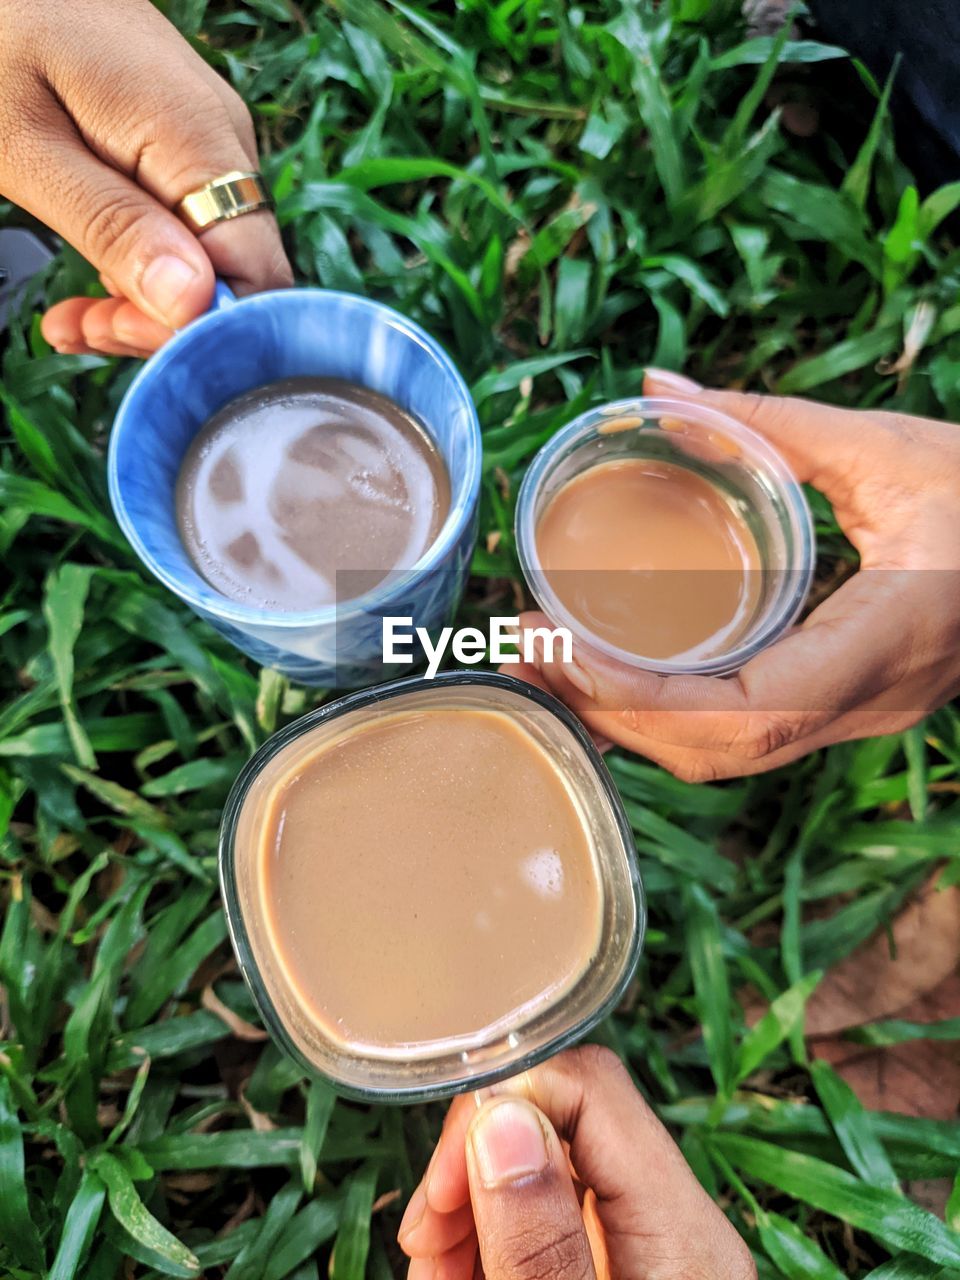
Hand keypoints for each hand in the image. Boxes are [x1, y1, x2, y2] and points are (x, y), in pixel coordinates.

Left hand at [0, 0, 292, 356]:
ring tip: (72, 318)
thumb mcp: (26, 147)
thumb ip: (113, 225)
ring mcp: (207, 135)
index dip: (198, 328)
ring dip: (144, 301)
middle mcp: (222, 138)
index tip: (121, 336)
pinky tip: (90, 282)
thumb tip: (194, 305)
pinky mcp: (182, 138)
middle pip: (236, 272)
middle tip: (85, 331)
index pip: (253, 274)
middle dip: (164, 321)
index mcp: (197, 138)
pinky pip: (185, 223)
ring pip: (209, 256)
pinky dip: (140, 263)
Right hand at [397, 1045, 754, 1279]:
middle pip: (559, 1129)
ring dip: (470, 1213)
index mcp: (680, 1227)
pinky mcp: (619, 1269)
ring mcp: (648, 1250)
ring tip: (429, 1267)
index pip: (590, 1086)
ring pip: (542, 1179)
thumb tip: (498, 1112)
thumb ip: (538, 1240)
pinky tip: (453, 1273)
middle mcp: (670, 1225)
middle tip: (426, 1237)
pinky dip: (490, 1246)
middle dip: (474, 1169)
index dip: (502, 1109)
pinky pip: (550, 1226)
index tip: (444, 1185)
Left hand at [509, 369, 959, 780]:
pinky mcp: (849, 703)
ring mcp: (860, 714)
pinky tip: (620, 676)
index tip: (559, 649)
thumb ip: (766, 420)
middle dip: (611, 715)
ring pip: (729, 757)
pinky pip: (747, 736)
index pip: (744, 711)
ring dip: (633, 724)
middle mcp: (866, 702)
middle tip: (524, 653)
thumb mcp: (888, 447)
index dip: (642, 696)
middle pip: (719, 752)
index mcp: (884, 644)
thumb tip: (657, 389)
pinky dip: (672, 716)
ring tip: (551, 668)